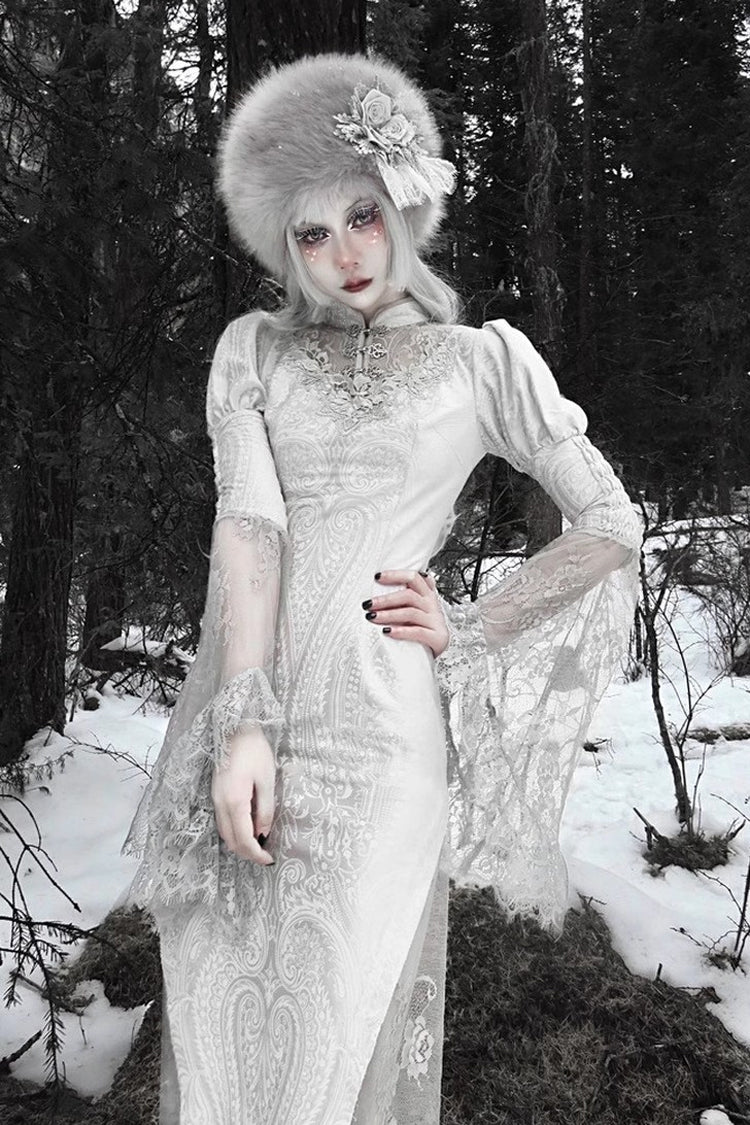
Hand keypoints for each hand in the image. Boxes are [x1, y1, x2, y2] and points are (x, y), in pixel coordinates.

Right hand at [211, 725, 275, 864]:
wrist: (234, 729)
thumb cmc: (255, 751)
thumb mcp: (266, 781)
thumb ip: (265, 809)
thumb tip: (264, 834)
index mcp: (234, 802)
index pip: (244, 840)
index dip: (257, 854)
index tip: (270, 860)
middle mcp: (220, 804)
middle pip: (231, 841)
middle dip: (248, 853)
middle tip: (267, 855)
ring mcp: (215, 800)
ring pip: (225, 833)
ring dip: (241, 844)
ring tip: (260, 843)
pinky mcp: (216, 795)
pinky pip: (223, 822)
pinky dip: (235, 832)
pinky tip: (250, 827)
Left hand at [363, 569, 448, 657]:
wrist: (441, 648)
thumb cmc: (423, 627)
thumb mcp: (416, 609)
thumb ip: (404, 597)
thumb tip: (376, 590)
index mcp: (427, 594)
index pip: (414, 578)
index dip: (396, 575)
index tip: (377, 577)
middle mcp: (432, 605)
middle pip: (409, 595)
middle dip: (386, 599)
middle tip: (368, 604)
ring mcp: (435, 621)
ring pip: (411, 613)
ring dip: (389, 614)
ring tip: (372, 617)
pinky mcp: (437, 637)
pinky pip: (418, 632)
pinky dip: (401, 631)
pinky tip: (387, 631)